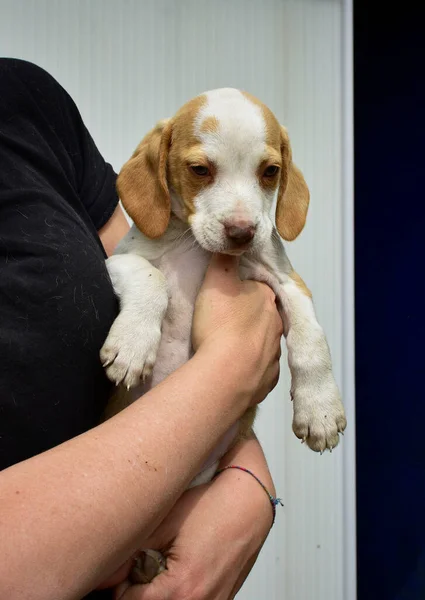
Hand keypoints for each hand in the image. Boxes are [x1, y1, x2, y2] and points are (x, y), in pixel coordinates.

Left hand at [112, 468, 273, 599]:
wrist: (250, 501)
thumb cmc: (212, 505)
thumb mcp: (165, 521)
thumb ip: (132, 550)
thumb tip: (106, 571)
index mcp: (182, 588)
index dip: (121, 585)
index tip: (124, 568)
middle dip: (139, 590)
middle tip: (142, 564)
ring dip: (160, 592)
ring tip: (164, 564)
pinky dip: (180, 592)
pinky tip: (182, 568)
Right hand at [192, 254, 282, 405]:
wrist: (226, 374)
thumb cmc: (219, 323)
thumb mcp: (216, 280)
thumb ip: (224, 259)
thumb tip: (235, 239)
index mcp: (265, 298)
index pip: (257, 288)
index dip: (242, 291)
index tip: (227, 297)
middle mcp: (276, 325)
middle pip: (263, 316)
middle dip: (247, 318)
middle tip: (224, 323)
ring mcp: (274, 354)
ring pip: (264, 343)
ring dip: (250, 344)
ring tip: (227, 349)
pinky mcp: (268, 379)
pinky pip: (260, 370)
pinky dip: (250, 368)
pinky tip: (234, 370)